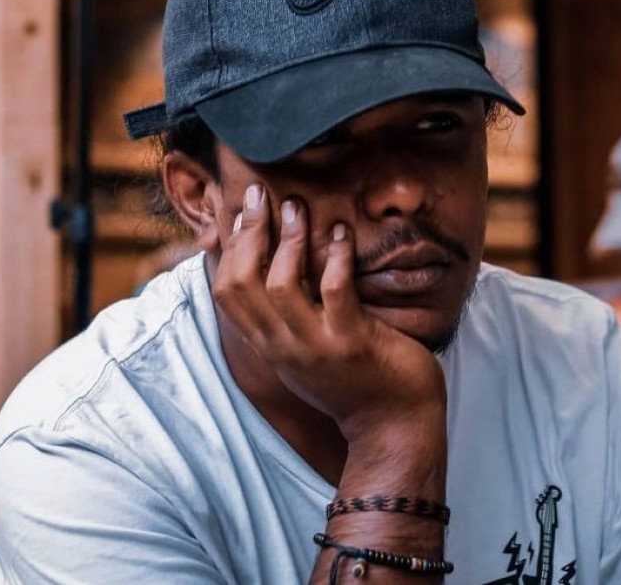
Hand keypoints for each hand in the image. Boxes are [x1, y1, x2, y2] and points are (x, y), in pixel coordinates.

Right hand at [213, 183, 446, 440]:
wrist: (393, 425)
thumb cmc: (353, 379)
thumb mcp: (305, 349)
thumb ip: (286, 315)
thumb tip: (274, 268)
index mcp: (268, 345)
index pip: (226, 292)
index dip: (228, 248)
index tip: (240, 213)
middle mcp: (283, 347)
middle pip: (242, 283)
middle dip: (248, 233)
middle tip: (260, 195)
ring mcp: (315, 347)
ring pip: (281, 284)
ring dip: (288, 239)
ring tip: (298, 206)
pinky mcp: (352, 344)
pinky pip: (335, 291)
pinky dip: (336, 257)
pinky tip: (341, 233)